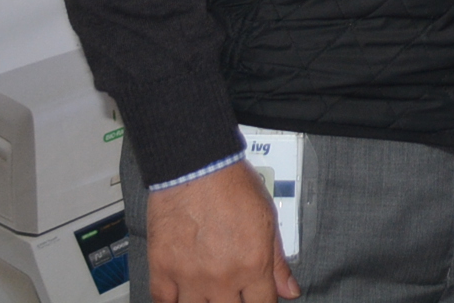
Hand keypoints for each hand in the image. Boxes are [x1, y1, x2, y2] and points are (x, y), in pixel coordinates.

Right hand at [148, 160, 295, 302]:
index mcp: (252, 265)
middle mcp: (222, 277)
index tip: (258, 300)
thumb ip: (278, 260)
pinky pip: (164, 302)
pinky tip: (181, 297)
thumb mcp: (267, 219)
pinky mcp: (163, 269)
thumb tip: (290, 290)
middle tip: (231, 292)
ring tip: (209, 292)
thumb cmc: (230, 183)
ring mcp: (190, 277)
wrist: (195, 165)